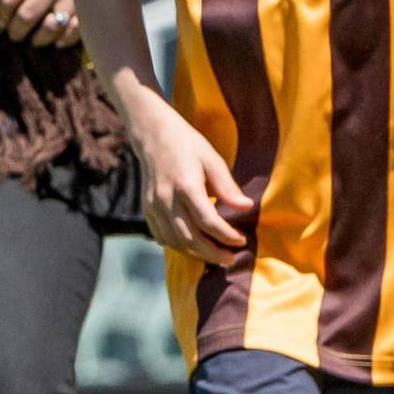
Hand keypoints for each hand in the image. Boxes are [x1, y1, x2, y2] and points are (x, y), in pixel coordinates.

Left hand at [0, 0, 95, 45]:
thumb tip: (11, 3)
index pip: (9, 1)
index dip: (2, 15)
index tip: (2, 22)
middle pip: (25, 19)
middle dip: (16, 31)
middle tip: (15, 35)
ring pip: (48, 29)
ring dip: (39, 39)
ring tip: (35, 40)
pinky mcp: (90, 5)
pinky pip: (73, 31)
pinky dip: (63, 39)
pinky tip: (58, 40)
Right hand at [133, 113, 253, 264]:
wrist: (153, 134)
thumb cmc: (188, 145)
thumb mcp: (212, 160)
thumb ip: (228, 187)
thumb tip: (246, 207)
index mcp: (186, 186)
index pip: (209, 222)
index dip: (227, 236)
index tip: (241, 240)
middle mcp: (167, 199)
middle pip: (190, 238)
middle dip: (212, 253)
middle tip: (230, 258)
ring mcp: (153, 206)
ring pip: (175, 242)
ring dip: (196, 254)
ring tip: (214, 255)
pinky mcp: (147, 209)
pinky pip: (161, 236)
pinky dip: (177, 246)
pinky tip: (192, 246)